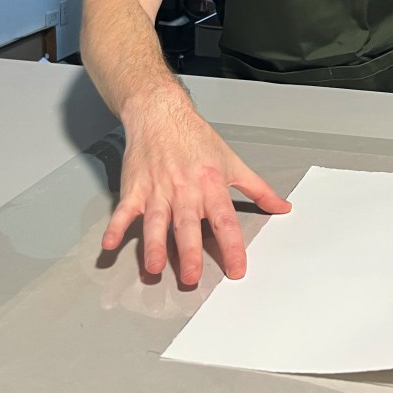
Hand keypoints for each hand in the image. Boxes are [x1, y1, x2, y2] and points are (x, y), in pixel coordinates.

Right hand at [101, 105, 290, 284]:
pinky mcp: (135, 189)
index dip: (232, 246)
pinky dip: (116, 227)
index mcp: (211, 185)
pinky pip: (124, 211)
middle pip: (188, 224)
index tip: (237, 269)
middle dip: (189, 252)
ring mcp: (158, 190)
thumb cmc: (196, 139)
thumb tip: (282, 207)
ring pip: (157, 221)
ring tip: (154, 268)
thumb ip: (258, 189)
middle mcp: (185, 190)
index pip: (225, 220)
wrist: (161, 115)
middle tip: (191, 277)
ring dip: (154, 244)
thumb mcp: (232, 162)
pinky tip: (110, 244)